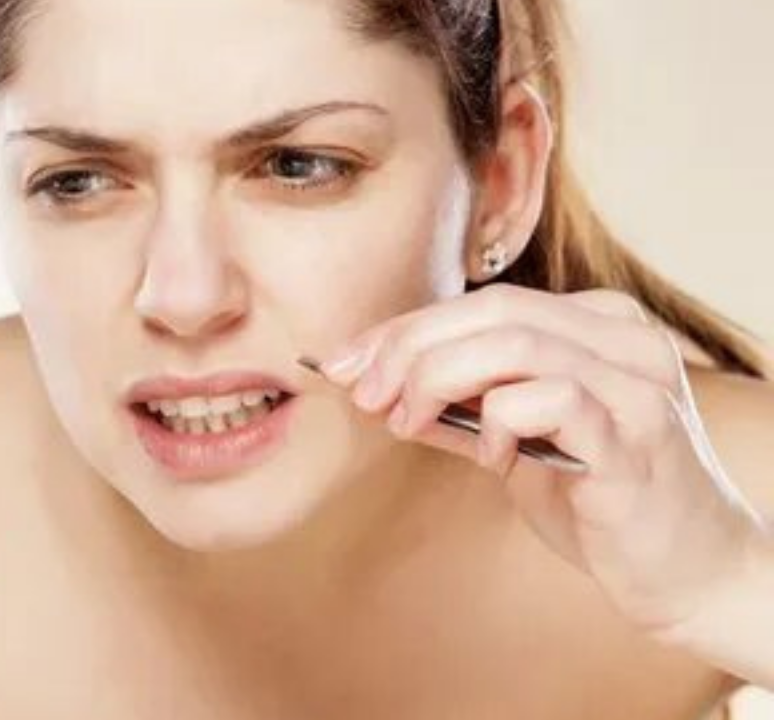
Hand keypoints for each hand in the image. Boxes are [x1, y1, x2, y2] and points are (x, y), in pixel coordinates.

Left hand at [318, 284, 765, 638]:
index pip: (486, 303)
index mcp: (599, 325)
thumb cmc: (598, 502)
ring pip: (515, 345)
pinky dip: (498, 422)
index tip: (347, 363)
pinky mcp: (637, 437)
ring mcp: (637, 384)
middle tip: (362, 392)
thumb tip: (372, 386)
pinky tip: (489, 457)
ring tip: (405, 421)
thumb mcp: (514, 445)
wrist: (688, 572)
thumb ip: (456, 409)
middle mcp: (625, 339)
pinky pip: (551, 400)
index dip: (406, 328)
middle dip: (408, 348)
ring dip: (437, 379)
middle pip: (493, 312)